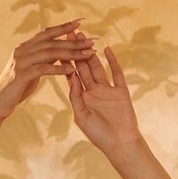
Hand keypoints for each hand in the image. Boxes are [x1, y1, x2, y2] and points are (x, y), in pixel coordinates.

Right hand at [0, 20, 93, 124]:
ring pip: (50, 53)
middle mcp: (22, 50)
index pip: (48, 32)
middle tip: (93, 40)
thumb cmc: (17, 88)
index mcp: (26, 47)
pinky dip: (58, 68)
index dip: (65, 26)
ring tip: (88, 54)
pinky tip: (72, 69)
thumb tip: (60, 53)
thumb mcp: (32, 70)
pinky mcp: (20, 75)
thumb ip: (44, 60)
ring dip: (71, 53)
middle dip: (75, 40)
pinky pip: (43, 69)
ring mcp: (21, 61)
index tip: (82, 21)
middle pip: (52, 41)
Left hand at [66, 44, 141, 158]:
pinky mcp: (121, 90)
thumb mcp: (82, 117)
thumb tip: (70, 76)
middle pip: (83, 66)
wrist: (120, 145)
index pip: (72, 75)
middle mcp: (94, 90)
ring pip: (97, 66)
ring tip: (83, 36)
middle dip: (75, 50)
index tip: (56, 47)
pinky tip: (106, 48)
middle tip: (68, 33)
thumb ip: (75, 97)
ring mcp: (108, 89)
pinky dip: (112, 60)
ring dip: (90, 51)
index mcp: (83, 97)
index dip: (64, 61)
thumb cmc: (99, 135)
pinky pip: (116, 73)